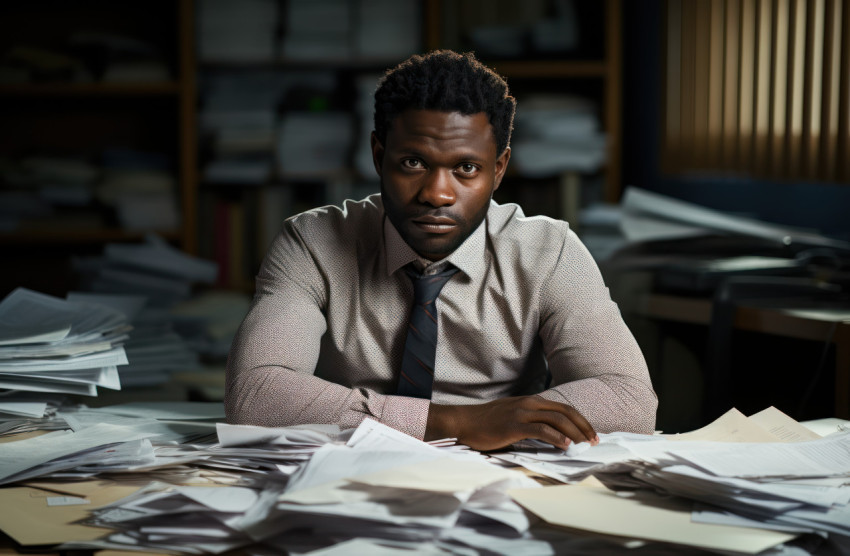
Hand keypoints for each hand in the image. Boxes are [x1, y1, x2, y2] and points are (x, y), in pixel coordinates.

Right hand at [425, 395, 598, 450]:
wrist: (464, 422)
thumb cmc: (488, 423)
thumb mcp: (514, 416)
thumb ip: (532, 421)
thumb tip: (553, 435)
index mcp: (531, 401)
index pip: (564, 408)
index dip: (580, 420)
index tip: (591, 433)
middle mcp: (530, 403)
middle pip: (565, 412)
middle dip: (583, 426)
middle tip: (595, 440)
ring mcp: (522, 413)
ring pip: (557, 419)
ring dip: (575, 432)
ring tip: (584, 444)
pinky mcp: (514, 425)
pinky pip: (541, 430)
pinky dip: (557, 437)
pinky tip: (565, 445)